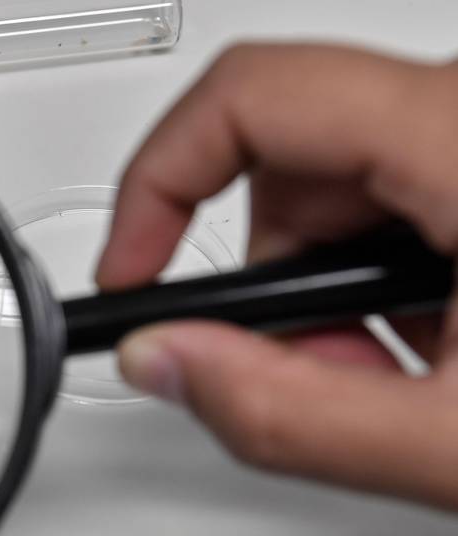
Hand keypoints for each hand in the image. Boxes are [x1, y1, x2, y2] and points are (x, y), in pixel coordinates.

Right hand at [98, 44, 457, 509]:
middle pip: (290, 154)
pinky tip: (432, 352)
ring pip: (342, 182)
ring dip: (327, 292)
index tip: (133, 267)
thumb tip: (164, 364)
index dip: (159, 180)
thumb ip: (289, 414)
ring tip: (391, 380)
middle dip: (266, 278)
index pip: (252, 95)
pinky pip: (400, 192)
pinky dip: (380, 279)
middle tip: (299, 369)